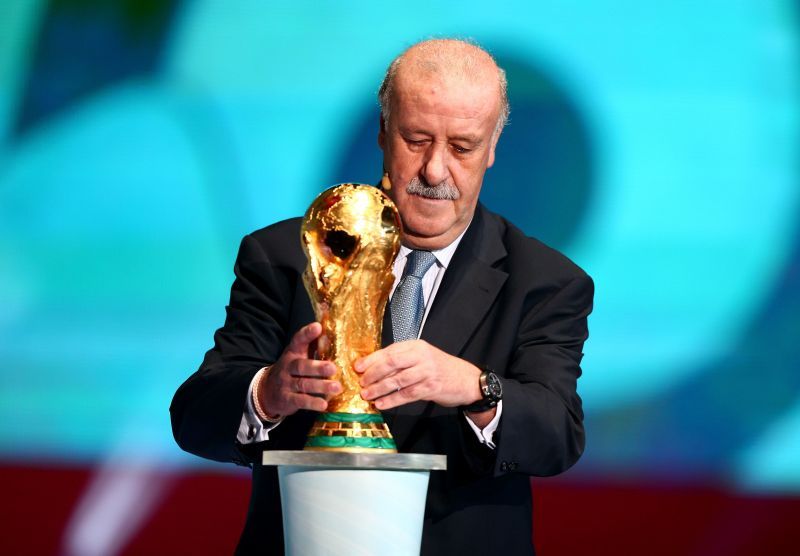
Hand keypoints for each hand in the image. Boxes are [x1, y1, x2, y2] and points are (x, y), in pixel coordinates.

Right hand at [256, 322, 341, 416]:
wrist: (267, 391)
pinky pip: (300, 401)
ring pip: (303, 384)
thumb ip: (312, 347)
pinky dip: (312, 403)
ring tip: (337, 387)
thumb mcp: (298, 357)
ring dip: (321, 386)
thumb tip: (332, 334)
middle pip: (302, 366)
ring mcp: (286, 383)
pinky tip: (324, 404)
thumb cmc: (291, 371)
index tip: (318, 327)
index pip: (298, 340)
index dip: (307, 333)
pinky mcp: (286, 399)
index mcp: (293, 353)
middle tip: (333, 368)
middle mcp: (288, 367)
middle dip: (318, 367)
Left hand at [355, 340, 482, 410]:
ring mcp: (427, 372)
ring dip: (379, 388)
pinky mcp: (431, 387)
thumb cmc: (441, 368)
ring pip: (397, 379)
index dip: (371, 359)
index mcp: (416, 346)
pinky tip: (382, 404)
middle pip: (391, 362)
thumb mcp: (422, 357)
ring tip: (367, 394)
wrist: (467, 380)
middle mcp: (422, 356)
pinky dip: (392, 400)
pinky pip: (407, 394)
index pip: (389, 351)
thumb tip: (374, 367)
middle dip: (373, 373)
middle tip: (361, 382)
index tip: (357, 367)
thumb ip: (402, 360)